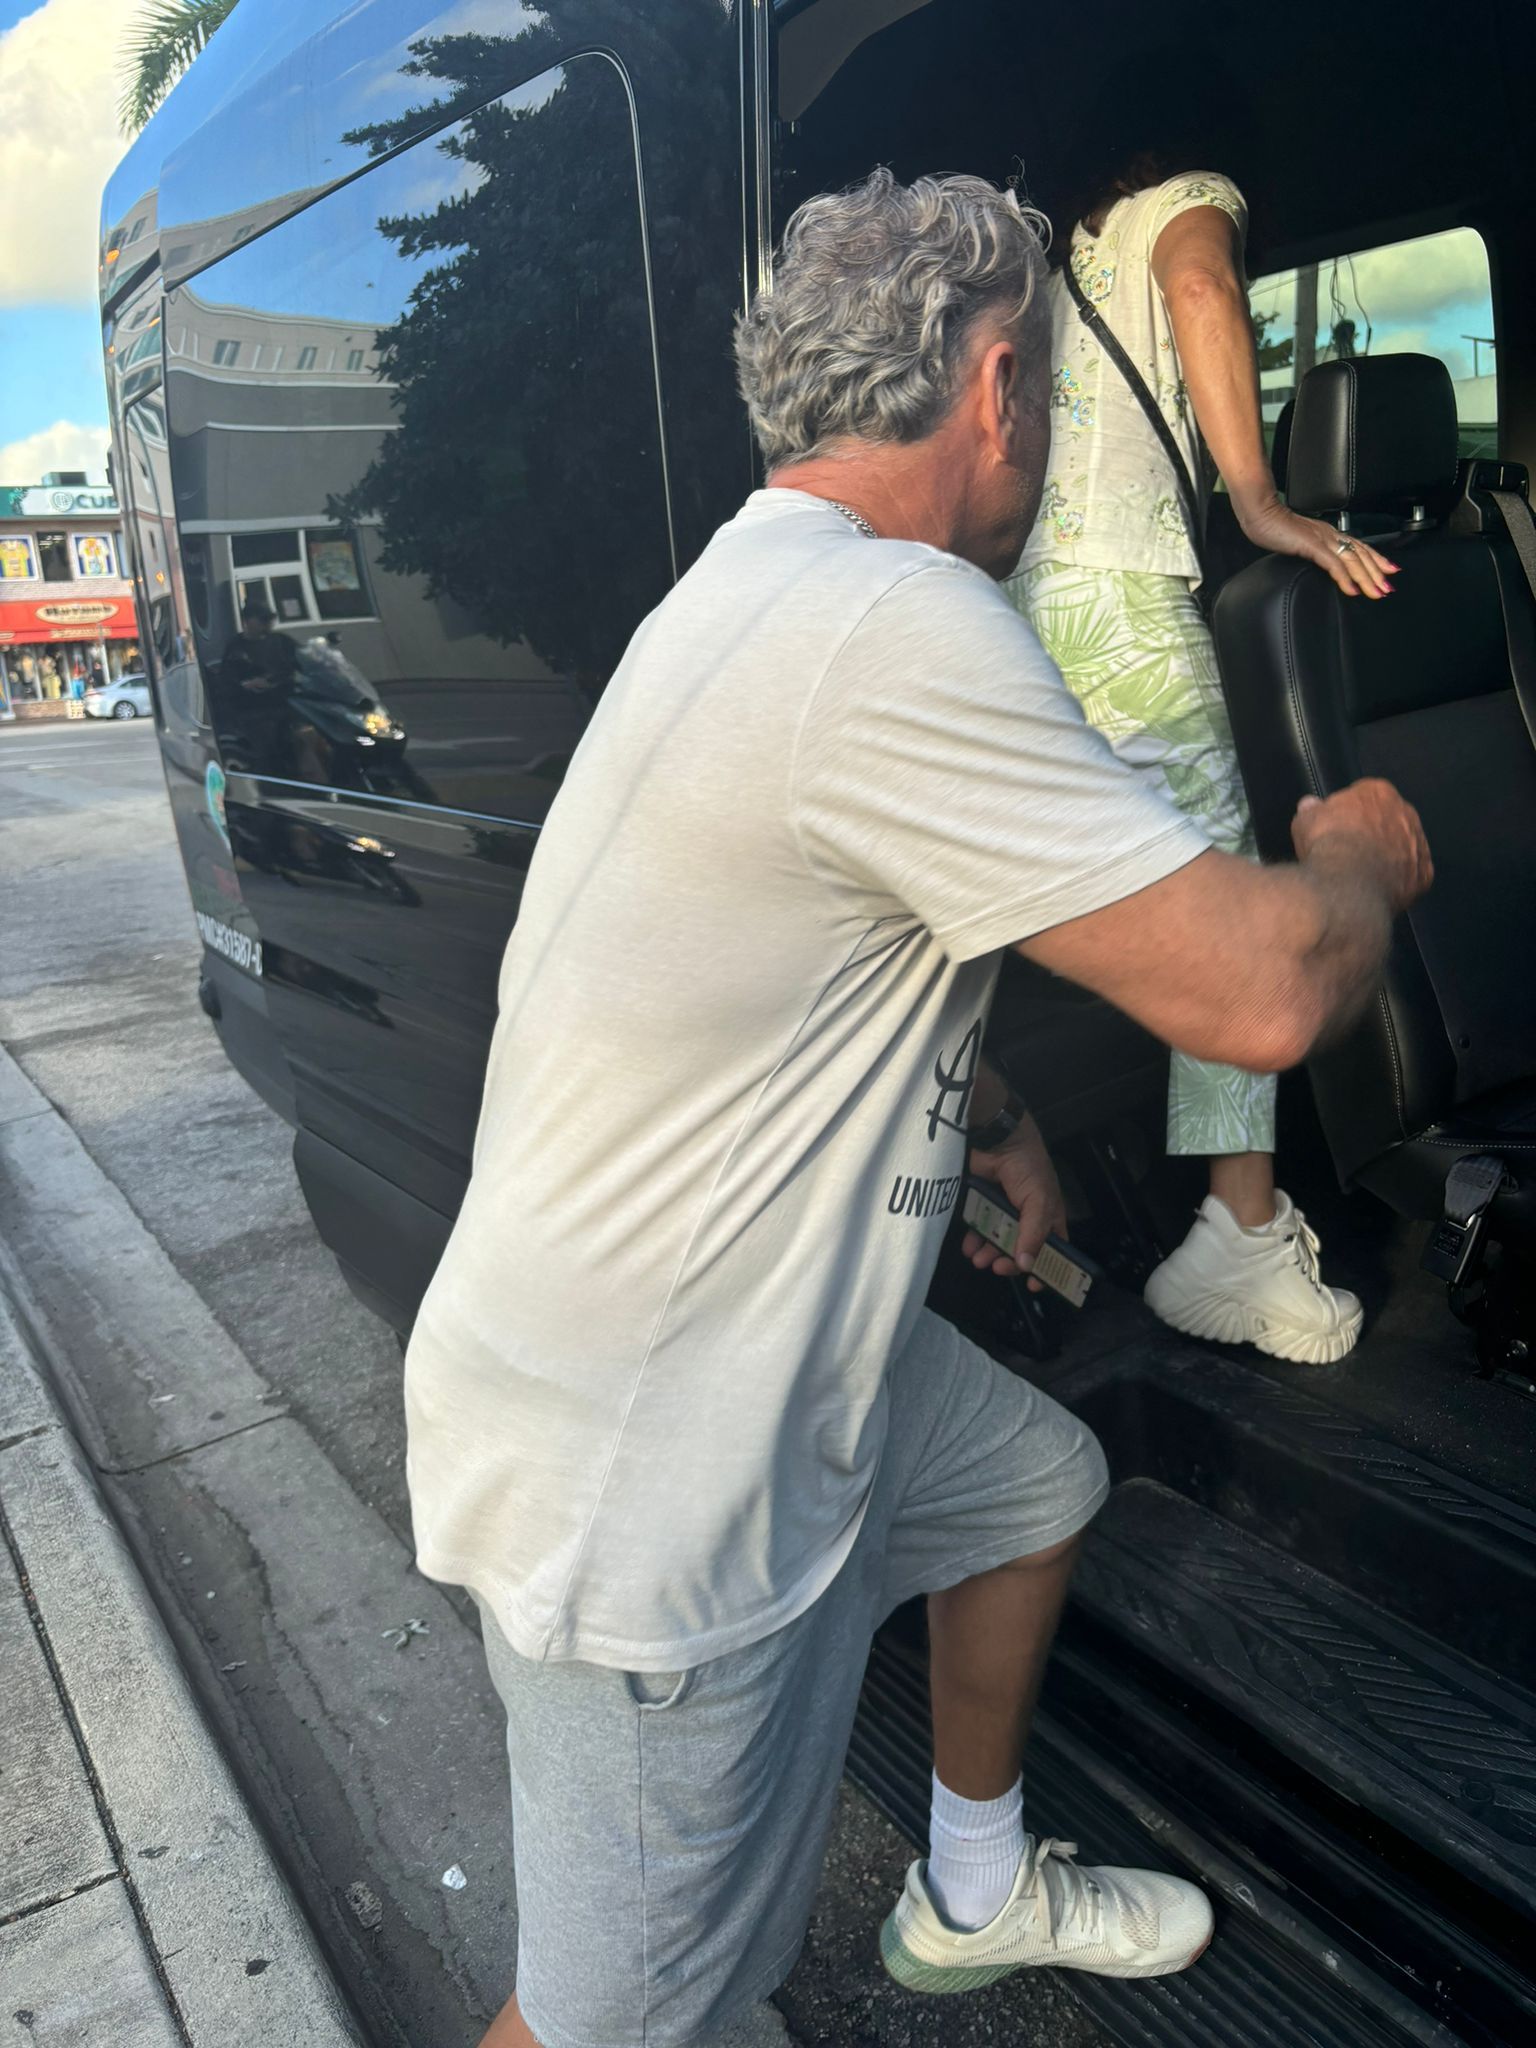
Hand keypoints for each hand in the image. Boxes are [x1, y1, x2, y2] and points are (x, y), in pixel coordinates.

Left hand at [962, 1111, 1067, 1288]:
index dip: (1047, 1267)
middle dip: (1010, 1262)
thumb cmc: (1027, 1169)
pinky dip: (974, 1240)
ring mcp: (1004, 1210)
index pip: (1053, 1248)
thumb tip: (1026, 1266)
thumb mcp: (1039, 1202)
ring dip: (989, 1254)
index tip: (1036, 1284)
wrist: (997, 1138)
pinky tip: (969, 1247)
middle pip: (1021, 1250)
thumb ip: (1033, 1234)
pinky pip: (979, 1228)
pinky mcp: (983, 1204)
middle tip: (998, 1268)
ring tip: (978, 1259)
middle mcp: (1027, 1216)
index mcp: (1049, 1216)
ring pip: (998, 1241)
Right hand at [1236, 494, 1396, 598]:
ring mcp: (1322, 539)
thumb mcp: (1297, 540)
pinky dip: (1345, 579)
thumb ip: (1310, 549)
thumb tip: (1317, 560)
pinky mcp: (1312, 545)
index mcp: (1328, 533)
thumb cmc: (1273, 527)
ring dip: (1367, 579)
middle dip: (1377, 573)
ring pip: (1352, 561)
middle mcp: (1330, 534)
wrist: (1261, 513)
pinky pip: (1334, 564)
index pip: (1358, 546)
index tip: (1389, 571)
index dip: (1375, 559)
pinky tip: (1353, 591)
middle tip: (1388, 589)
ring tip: (1377, 593)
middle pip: (1360, 554)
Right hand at [1292, 779, 1432, 913]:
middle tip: (1351, 850)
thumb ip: (1312, 810)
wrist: (1348, 882)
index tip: (1337, 826)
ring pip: (1403, 847)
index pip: (1365, 795)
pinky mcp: (1424, 873)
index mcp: (1378, 792)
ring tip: (1364, 873)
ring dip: (1388, 856)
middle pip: (1389, 820)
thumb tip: (1309, 806)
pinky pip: (1411, 874)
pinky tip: (1379, 887)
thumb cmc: (1327, 845)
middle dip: (1373, 832)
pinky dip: (1398, 880)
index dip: (1349, 813)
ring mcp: (1419, 843)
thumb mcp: (1305, 821)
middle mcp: (1406, 812)